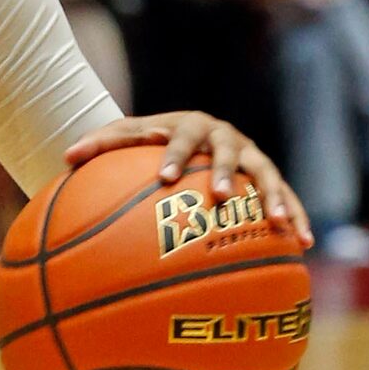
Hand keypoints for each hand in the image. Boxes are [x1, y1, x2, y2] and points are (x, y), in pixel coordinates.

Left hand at [65, 112, 311, 248]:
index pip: (180, 137)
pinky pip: (285, 197)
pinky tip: (303, 244)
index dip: (174, 155)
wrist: (181, 137)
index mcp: (188, 125)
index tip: (163, 177)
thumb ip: (96, 145)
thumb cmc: (144, 143)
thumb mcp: (121, 139)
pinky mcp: (267, 177)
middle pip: (228, 151)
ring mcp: (249, 156)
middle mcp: (224, 137)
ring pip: (266, 173)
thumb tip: (65, 157)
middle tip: (219, 195)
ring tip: (279, 222)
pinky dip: (296, 217)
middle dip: (224, 171)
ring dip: (274, 196)